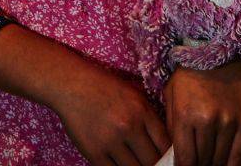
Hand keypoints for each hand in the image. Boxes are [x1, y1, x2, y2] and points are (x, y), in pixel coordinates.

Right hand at [52, 58, 170, 165]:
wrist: (71, 83)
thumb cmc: (104, 87)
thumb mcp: (133, 94)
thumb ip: (149, 118)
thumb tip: (165, 148)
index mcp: (141, 110)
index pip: (165, 145)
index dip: (169, 157)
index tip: (168, 161)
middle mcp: (128, 126)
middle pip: (152, 161)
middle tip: (150, 164)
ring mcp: (111, 141)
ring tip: (135, 163)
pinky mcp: (94, 152)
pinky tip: (120, 164)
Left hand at [163, 61, 240, 165]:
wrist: (219, 52)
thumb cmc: (190, 73)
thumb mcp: (171, 94)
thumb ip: (172, 126)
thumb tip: (175, 155)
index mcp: (185, 113)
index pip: (185, 158)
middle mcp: (208, 120)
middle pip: (203, 160)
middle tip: (197, 165)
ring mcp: (229, 121)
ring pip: (220, 159)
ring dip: (214, 165)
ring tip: (209, 163)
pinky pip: (240, 154)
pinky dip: (232, 165)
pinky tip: (225, 165)